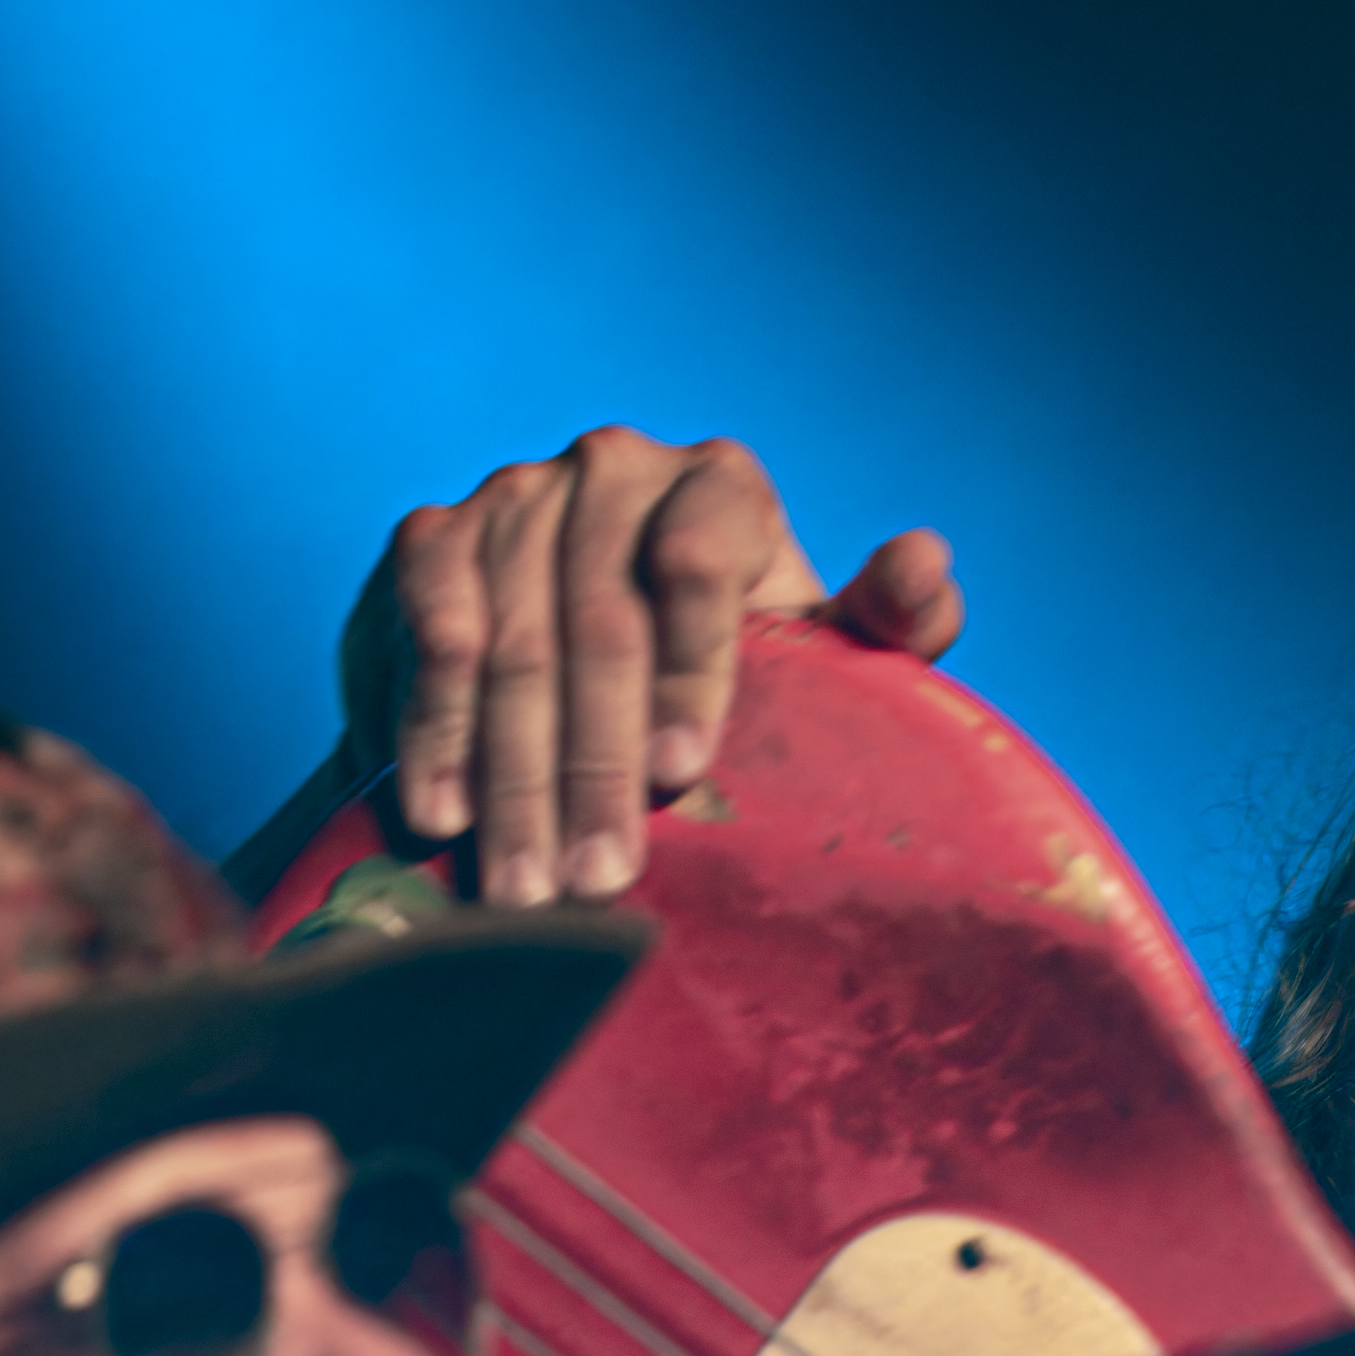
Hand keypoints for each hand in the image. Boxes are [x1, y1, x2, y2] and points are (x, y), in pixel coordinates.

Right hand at [346, 427, 962, 905]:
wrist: (612, 636)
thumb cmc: (747, 656)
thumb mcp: (827, 648)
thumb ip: (890, 621)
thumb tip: (924, 565)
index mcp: (720, 487)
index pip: (698, 565)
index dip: (691, 673)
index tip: (684, 776)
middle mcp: (614, 469)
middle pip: (598, 624)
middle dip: (596, 767)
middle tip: (599, 877)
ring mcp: (518, 495)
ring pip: (509, 642)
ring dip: (511, 776)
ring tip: (522, 885)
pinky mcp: (438, 533)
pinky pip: (430, 630)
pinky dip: (433, 729)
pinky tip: (439, 815)